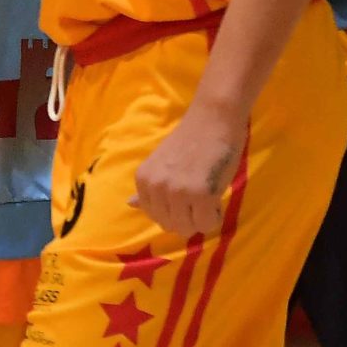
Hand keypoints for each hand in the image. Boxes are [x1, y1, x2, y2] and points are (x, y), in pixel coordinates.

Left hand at [131, 102, 243, 236]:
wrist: (214, 118)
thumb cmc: (190, 139)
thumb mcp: (160, 163)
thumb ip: (148, 187)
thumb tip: (130, 204)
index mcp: (143, 179)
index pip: (155, 217)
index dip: (174, 210)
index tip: (186, 192)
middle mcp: (156, 187)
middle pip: (171, 226)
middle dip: (188, 217)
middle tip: (199, 193)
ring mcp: (178, 192)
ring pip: (188, 228)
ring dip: (201, 218)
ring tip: (208, 194)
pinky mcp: (202, 195)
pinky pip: (207, 224)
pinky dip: (215, 216)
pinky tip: (217, 196)